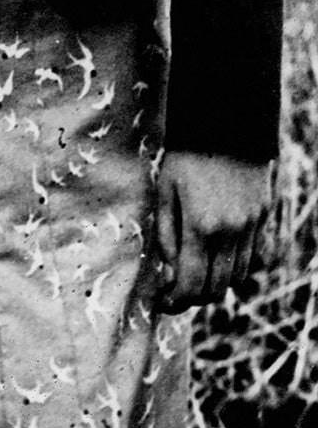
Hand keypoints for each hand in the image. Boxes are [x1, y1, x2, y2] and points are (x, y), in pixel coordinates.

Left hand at [153, 150, 271, 311]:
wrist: (226, 124)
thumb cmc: (186, 154)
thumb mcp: (165, 188)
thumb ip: (166, 232)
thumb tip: (168, 269)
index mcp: (201, 226)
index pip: (191, 284)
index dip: (175, 301)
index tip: (162, 303)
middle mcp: (232, 233)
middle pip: (217, 288)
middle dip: (195, 298)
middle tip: (176, 294)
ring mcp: (253, 227)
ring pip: (239, 277)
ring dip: (217, 284)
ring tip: (195, 276)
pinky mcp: (265, 217)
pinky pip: (256, 257)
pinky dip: (239, 266)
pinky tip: (220, 258)